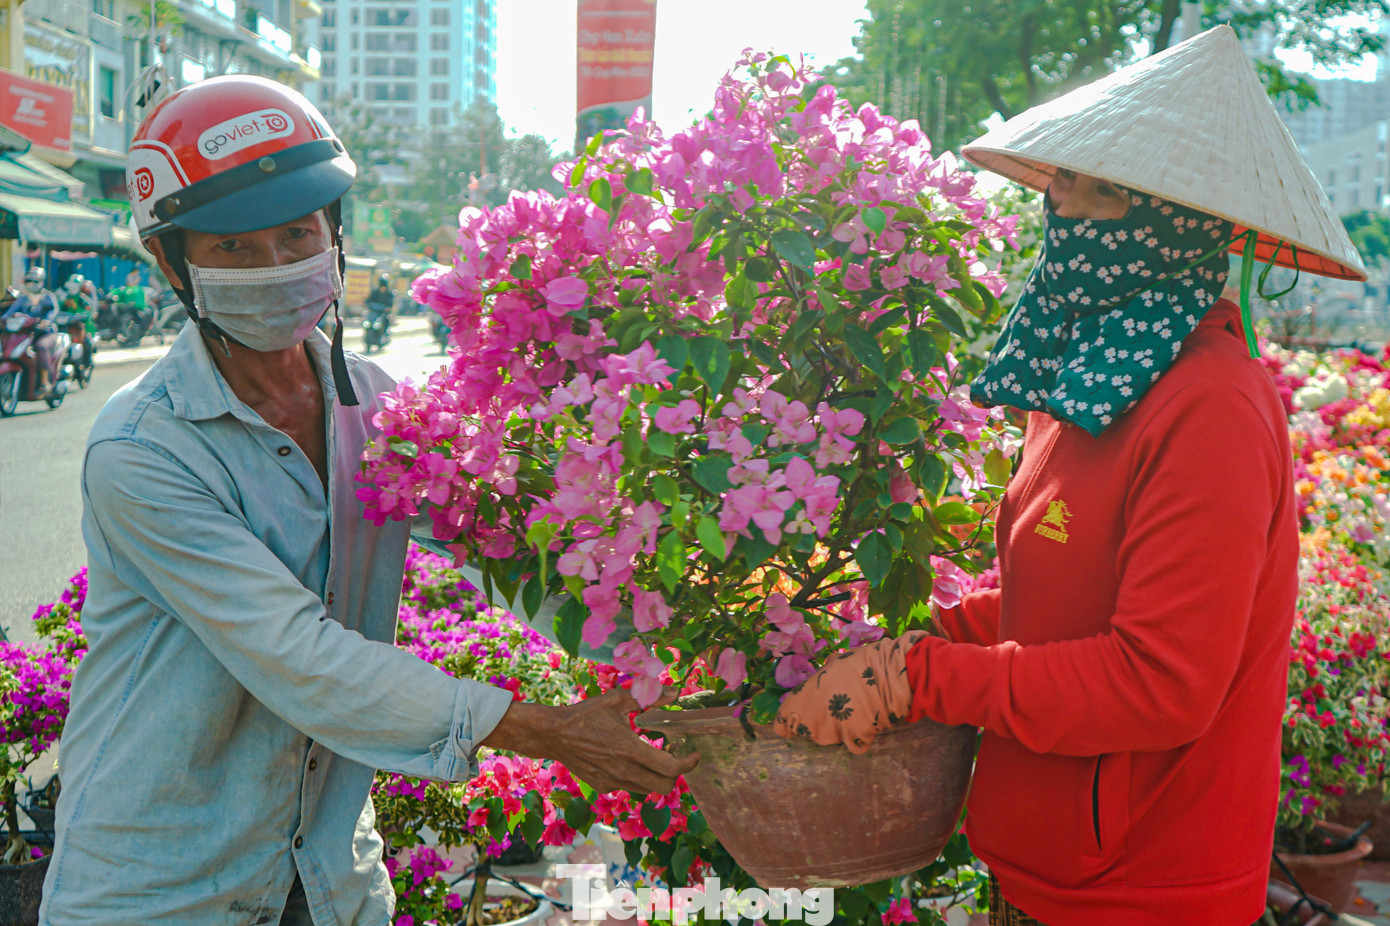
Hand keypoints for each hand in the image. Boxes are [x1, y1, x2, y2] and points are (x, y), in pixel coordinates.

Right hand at [482, 687, 696, 794]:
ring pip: (648, 790)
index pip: (671, 768)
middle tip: (673, 756)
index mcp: (630, 749)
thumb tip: (675, 691)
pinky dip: (636, 777)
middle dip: (676, 774)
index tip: (694, 753)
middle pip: (665, 787)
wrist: (554, 734)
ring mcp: (612, 782)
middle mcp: (623, 771)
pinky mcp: (602, 786)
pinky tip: (628, 760)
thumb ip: (648, 698)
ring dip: (656, 777)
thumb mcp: (617, 700)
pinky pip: (628, 787)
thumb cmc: (586, 713)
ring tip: (653, 757)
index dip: (689, 763)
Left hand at [773, 632, 925, 753]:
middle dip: (815, 723)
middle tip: (832, 708)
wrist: (888, 677)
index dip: (787, 723)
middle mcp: (812, 722)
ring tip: (853, 710)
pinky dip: (857, 737)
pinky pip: (851, 743)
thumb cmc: (857, 665)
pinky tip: (866, 721)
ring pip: (828, 737)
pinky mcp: (852, 742)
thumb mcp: (831, 666)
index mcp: (802, 701)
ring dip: (836, 729)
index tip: (794, 721)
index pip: (781, 724)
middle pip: (806, 731)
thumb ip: (818, 682)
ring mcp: (832, 734)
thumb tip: (817, 684)